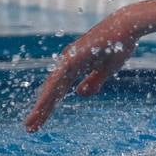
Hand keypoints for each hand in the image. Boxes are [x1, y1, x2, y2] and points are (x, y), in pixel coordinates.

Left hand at [24, 13, 140, 131]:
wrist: (126, 27)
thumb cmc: (118, 44)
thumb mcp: (106, 69)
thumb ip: (94, 81)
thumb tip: (80, 94)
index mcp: (74, 66)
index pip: (58, 90)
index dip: (50, 106)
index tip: (41, 121)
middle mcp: (67, 63)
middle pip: (51, 91)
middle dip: (41, 110)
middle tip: (30, 128)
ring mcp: (68, 60)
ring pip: (51, 89)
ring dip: (41, 107)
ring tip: (31, 124)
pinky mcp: (73, 58)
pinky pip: (59, 81)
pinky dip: (50, 95)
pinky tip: (43, 107)